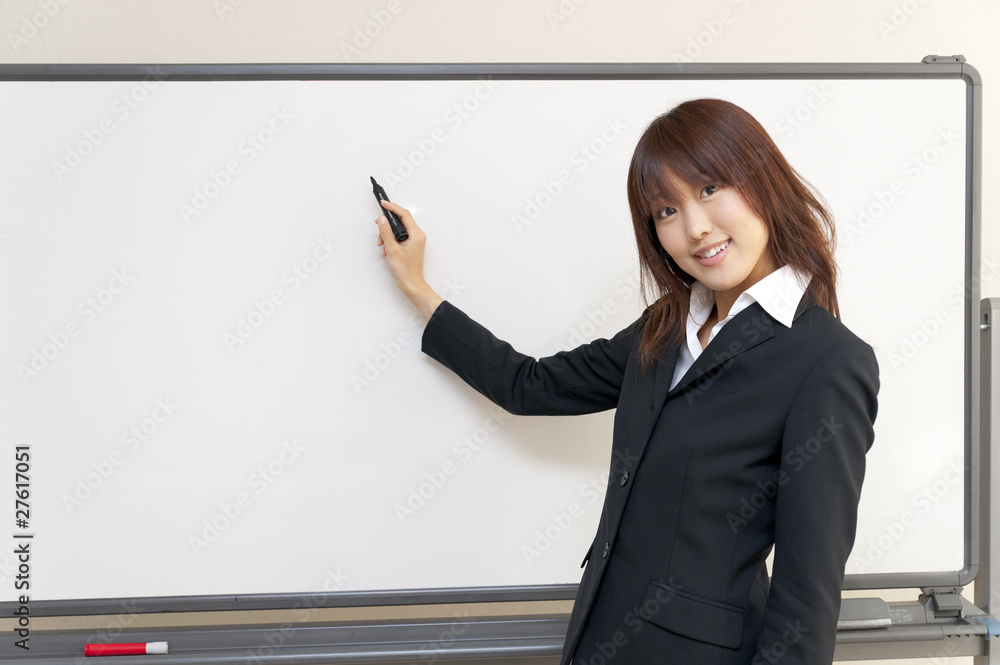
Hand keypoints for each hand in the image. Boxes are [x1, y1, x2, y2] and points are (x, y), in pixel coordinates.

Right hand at [375, 200, 442, 320]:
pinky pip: (399, 237)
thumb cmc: (406, 271)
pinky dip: (390, 241)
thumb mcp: (392, 250)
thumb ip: (386, 233)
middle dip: (387, 224)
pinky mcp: (410, 246)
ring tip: (382, 244)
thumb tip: (381, 219)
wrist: (412, 285)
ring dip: (387, 234)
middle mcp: (417, 236)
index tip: (383, 203)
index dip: (392, 207)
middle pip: (401, 221)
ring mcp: (414, 241)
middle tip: (378, 226)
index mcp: (416, 234)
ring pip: (398, 230)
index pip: (404, 214)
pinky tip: (386, 249)